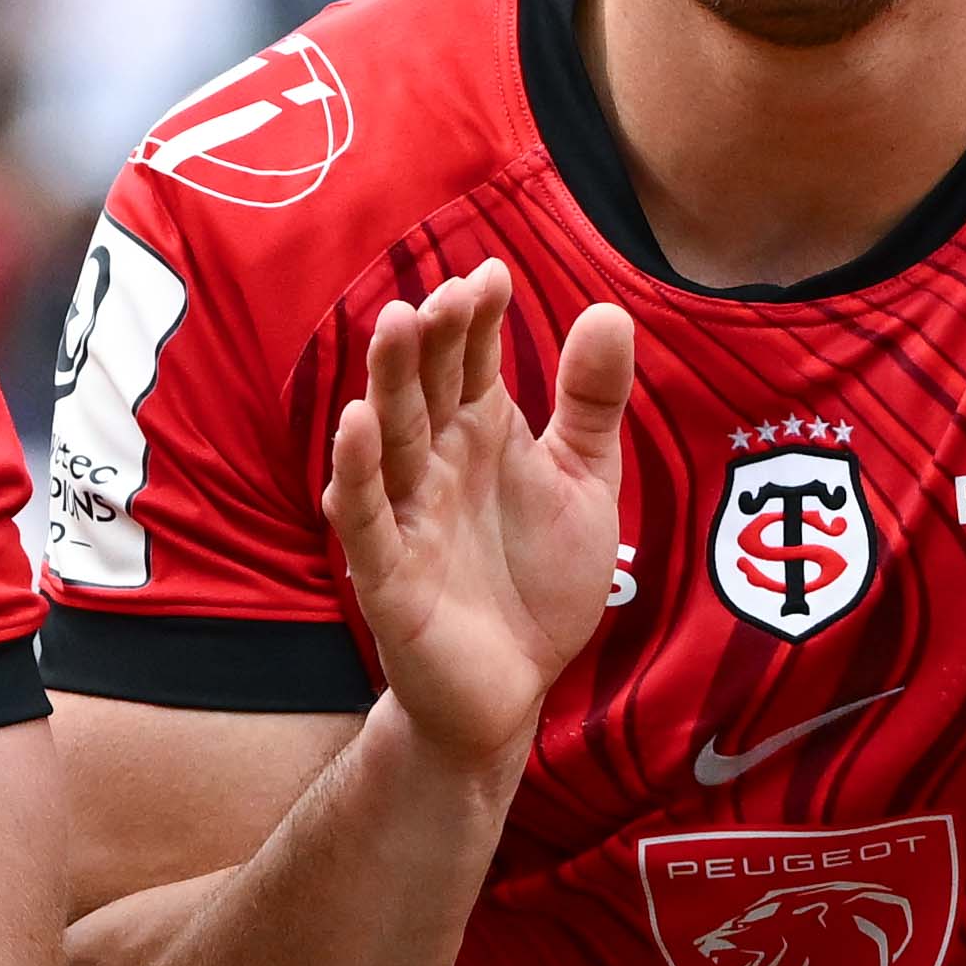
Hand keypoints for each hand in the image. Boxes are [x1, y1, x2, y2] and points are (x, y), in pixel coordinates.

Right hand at [327, 263, 631, 779]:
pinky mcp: (387, 574)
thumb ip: (591, 404)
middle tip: (443, 291)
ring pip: (389, 438)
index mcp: (480, 435)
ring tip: (392, 323)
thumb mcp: (585, 484)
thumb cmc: (538, 582)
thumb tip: (609, 309)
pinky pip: (367, 518)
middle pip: (423, 387)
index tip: (492, 274)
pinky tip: (355, 425)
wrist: (514, 691)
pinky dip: (356, 473)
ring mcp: (407, 515)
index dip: (478, 319)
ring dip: (386, 381)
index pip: (471, 361)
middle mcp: (436, 465)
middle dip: (429, 338)